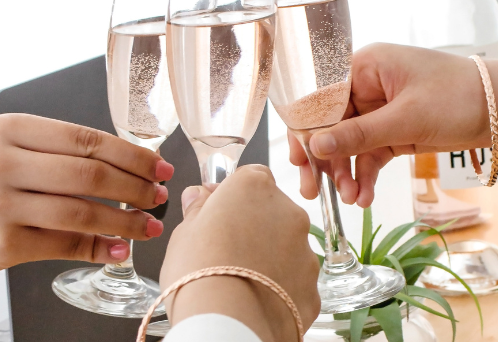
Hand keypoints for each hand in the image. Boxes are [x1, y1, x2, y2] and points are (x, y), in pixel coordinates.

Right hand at [0, 114, 173, 273]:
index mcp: (12, 129)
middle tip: (160, 197)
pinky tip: (120, 248)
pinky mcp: (2, 242)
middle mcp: (2, 163)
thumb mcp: (20, 151)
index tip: (161, 168)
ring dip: (125, 222)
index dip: (132, 156)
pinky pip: (65, 244)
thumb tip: (142, 165)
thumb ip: (70, 152)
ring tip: (150, 226)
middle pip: (89, 175)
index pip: (88, 140)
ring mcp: (0, 204)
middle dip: (135, 188)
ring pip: (82, 212)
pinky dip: (99, 248)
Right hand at [160, 165, 319, 341]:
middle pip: (273, 210)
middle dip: (254, 224)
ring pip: (288, 245)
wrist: (228, 322)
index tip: (218, 210)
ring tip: (240, 279)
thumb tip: (198, 197)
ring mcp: (305, 249)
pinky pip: (296, 279)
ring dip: (270, 255)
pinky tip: (258, 299)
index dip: (233, 194)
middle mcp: (288, 212)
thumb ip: (197, 210)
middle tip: (226, 249)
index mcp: (254, 188)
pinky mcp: (314, 284)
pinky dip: (281, 286)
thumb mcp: (183, 234)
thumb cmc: (200, 273)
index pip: (251, 176)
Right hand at [289, 43, 491, 206]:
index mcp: (366, 67)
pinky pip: (371, 154)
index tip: (299, 160)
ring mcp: (382, 110)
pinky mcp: (396, 131)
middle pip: (331, 124)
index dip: (306, 129)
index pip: (322, 97)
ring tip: (350, 199)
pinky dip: (366, 174)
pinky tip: (364, 196)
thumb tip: (316, 145)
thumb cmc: (459, 97)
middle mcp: (369, 86)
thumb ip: (359, 134)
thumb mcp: (407, 118)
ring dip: (346, 172)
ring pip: (350, 143)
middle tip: (312, 189)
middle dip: (323, 158)